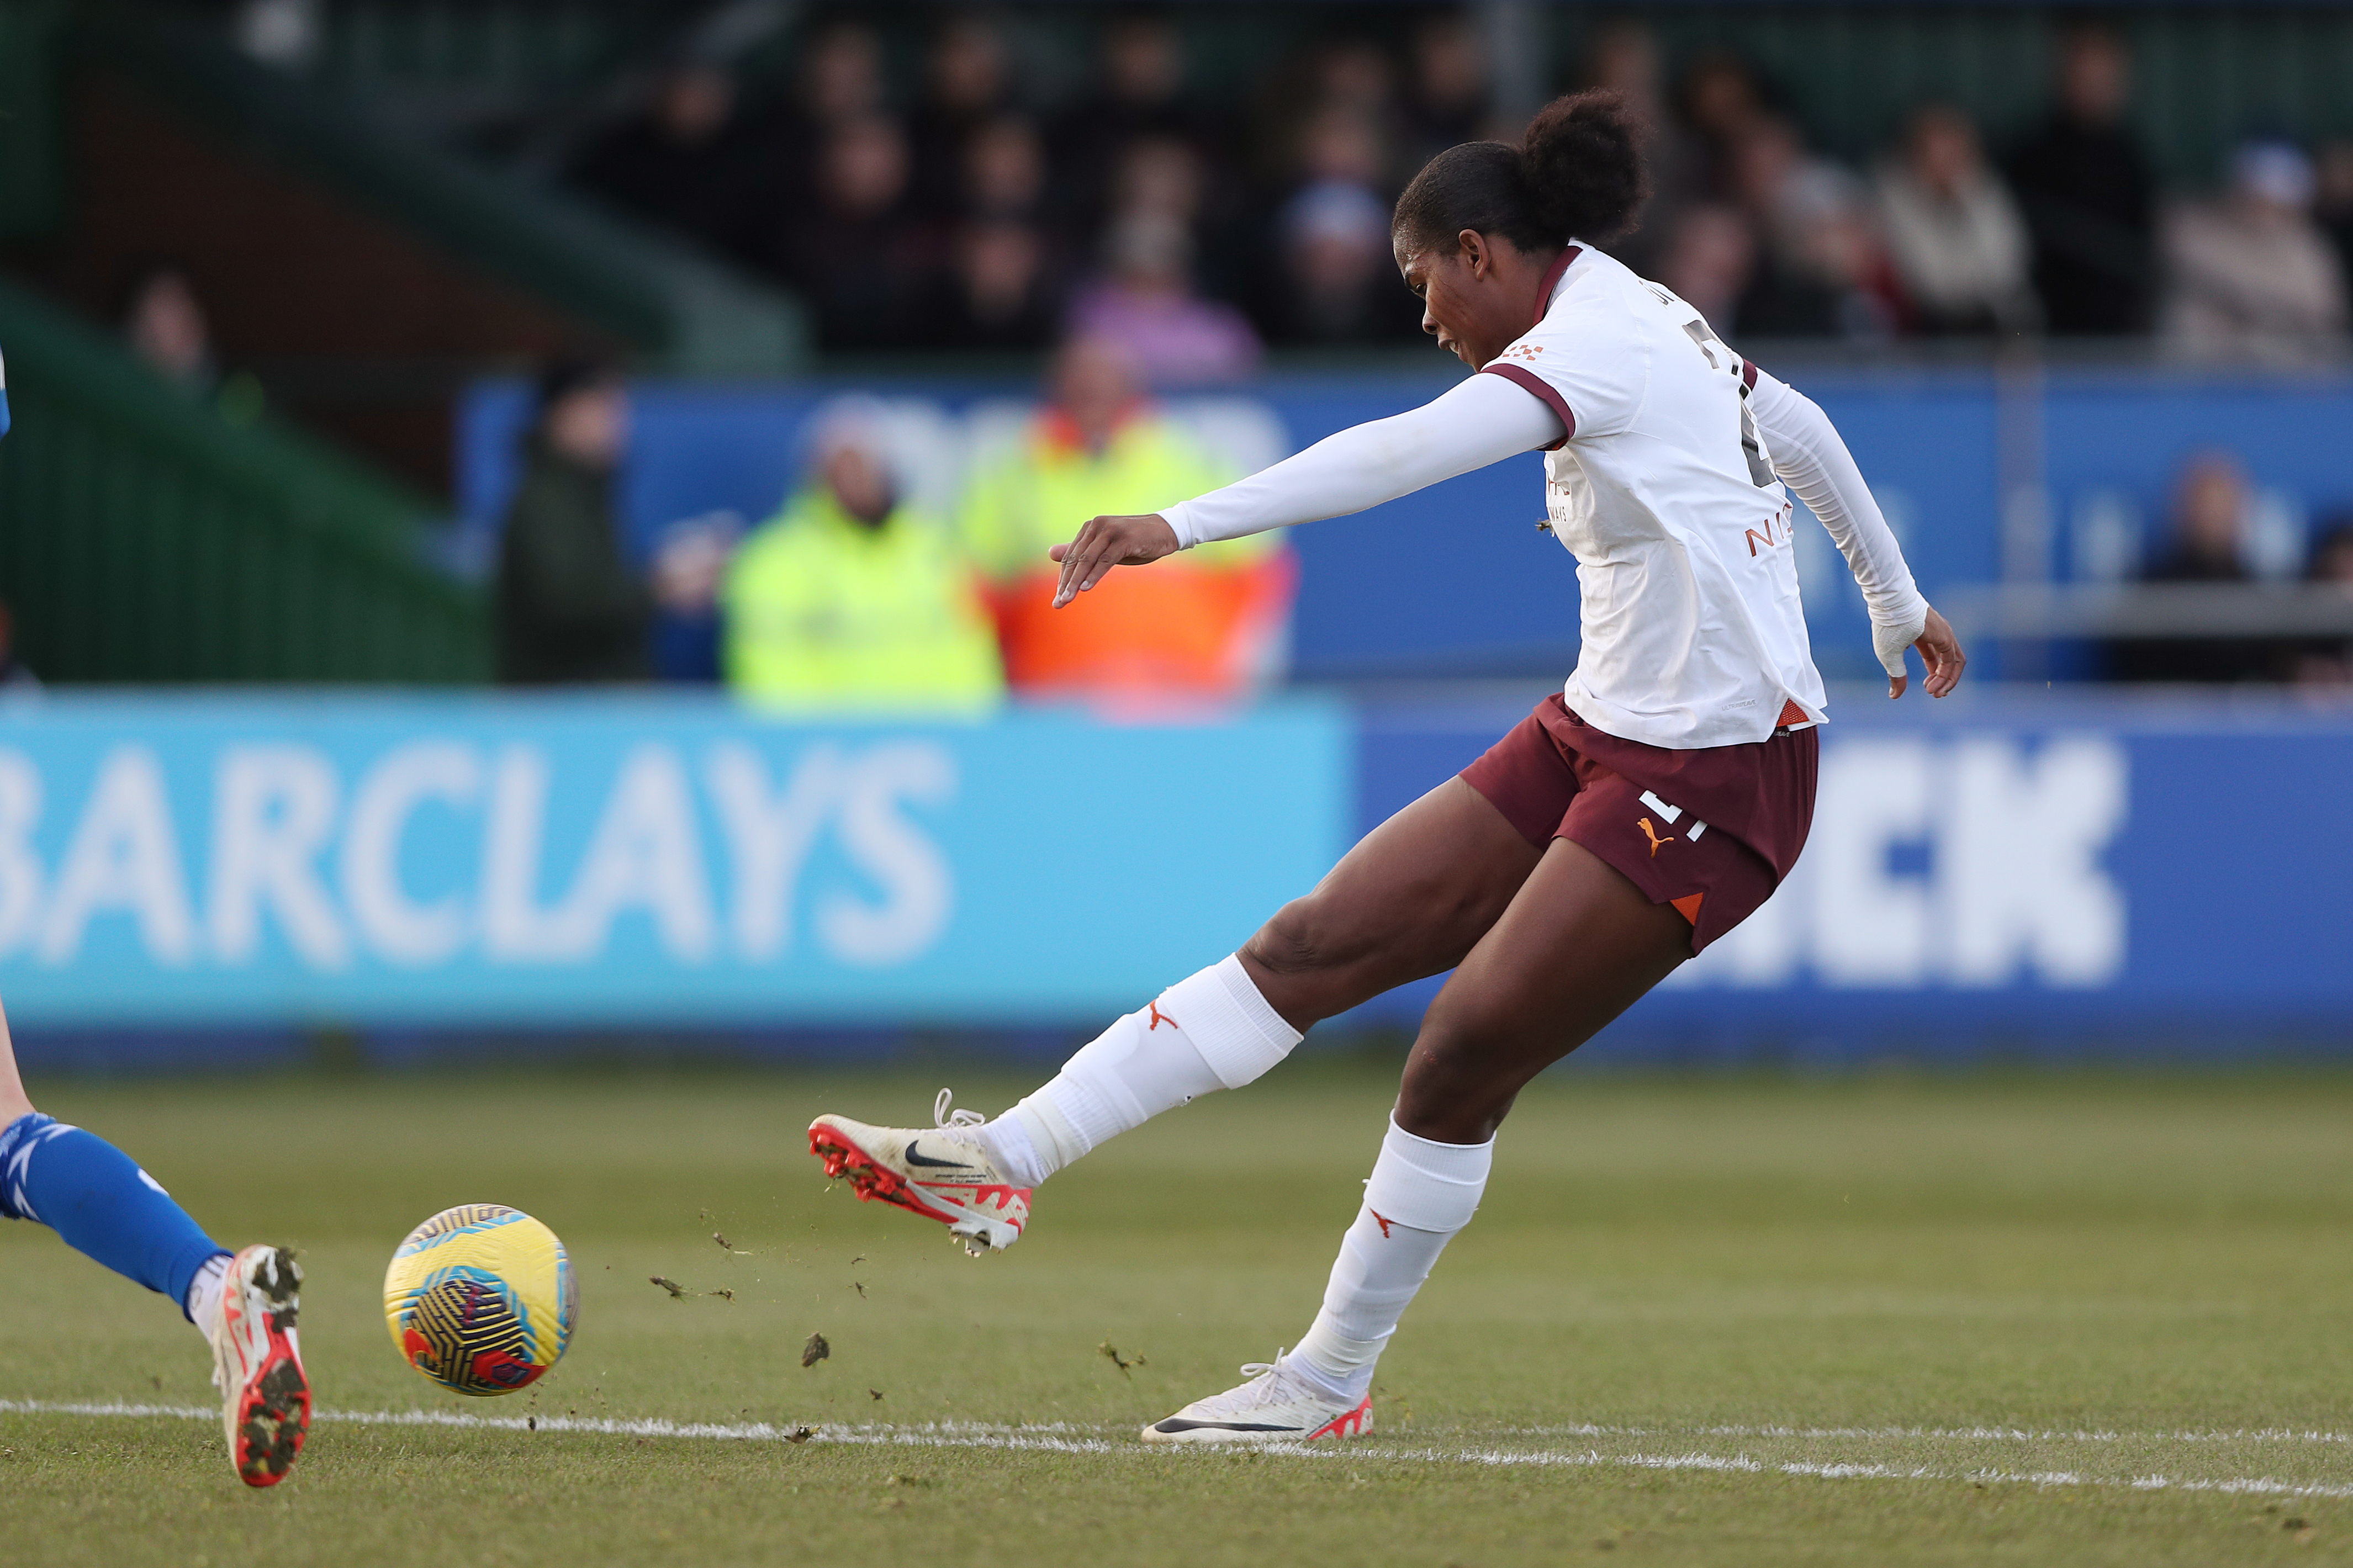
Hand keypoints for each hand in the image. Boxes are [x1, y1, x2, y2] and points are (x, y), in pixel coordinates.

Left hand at [1047, 513, 1179, 607]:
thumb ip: (1080, 552)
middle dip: (1066, 583)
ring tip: (1067, 599)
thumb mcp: (1105, 548)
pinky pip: (1105, 560)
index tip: (1058, 599)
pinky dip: (1094, 575)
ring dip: (1076, 582)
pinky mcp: (1124, 538)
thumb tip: (1050, 553)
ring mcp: (1110, 531)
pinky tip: (1085, 588)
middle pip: (1076, 559)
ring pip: (1087, 560)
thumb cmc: (1136, 542)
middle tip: (1058, 604)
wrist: (1166, 530)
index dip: (1064, 578)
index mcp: (1090, 528)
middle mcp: (1096, 525)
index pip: (1071, 556)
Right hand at [1887, 604, 1964, 699]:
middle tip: (1935, 695)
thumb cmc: (1887, 628)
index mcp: (1923, 636)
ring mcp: (1944, 634)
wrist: (1890, 607)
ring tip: (1936, 694)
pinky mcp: (1946, 637)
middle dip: (1944, 681)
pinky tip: (1934, 685)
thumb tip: (1894, 696)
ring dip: (1948, 681)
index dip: (1934, 676)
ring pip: (1955, 662)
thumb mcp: (1890, 657)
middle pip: (1949, 662)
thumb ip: (1896, 676)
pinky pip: (1952, 661)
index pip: (1935, 658)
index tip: (1928, 689)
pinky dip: (1946, 676)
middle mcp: (1939, 634)